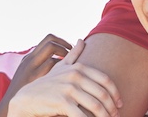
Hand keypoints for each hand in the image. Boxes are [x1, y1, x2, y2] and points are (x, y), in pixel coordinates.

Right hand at [7, 39, 122, 116]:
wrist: (28, 98)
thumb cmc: (48, 84)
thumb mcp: (61, 66)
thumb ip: (74, 54)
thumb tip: (81, 40)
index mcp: (79, 68)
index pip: (105, 80)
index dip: (115, 93)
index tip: (119, 103)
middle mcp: (75, 76)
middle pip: (102, 94)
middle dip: (112, 107)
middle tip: (116, 115)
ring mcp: (69, 89)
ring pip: (95, 106)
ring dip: (105, 116)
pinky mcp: (63, 102)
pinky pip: (82, 116)